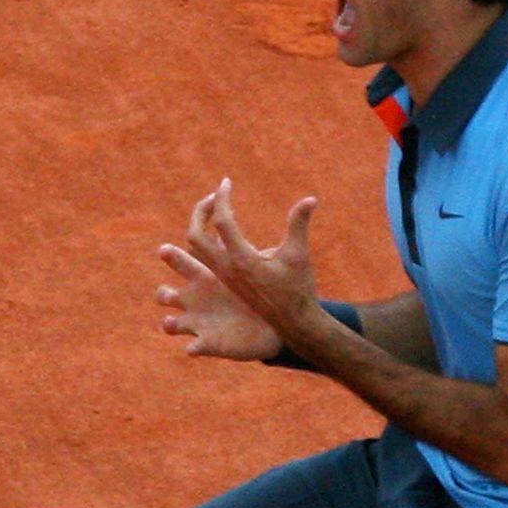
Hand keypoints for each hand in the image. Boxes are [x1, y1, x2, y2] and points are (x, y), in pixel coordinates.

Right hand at [156, 241, 282, 360]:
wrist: (270, 326)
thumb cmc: (257, 293)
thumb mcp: (250, 266)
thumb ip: (243, 246)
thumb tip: (248, 217)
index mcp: (204, 278)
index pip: (180, 263)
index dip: (170, 254)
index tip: (165, 248)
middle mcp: (194, 300)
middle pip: (166, 293)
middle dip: (163, 294)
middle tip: (166, 279)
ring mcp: (198, 323)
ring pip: (171, 323)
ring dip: (169, 322)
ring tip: (171, 321)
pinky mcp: (208, 345)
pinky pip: (193, 349)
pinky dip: (192, 348)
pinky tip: (194, 347)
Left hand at [178, 178, 323, 337]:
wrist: (293, 324)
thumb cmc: (298, 290)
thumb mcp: (299, 255)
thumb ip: (299, 224)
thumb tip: (311, 199)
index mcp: (242, 259)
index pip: (222, 221)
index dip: (222, 198)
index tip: (226, 182)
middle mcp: (227, 268)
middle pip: (195, 235)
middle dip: (201, 211)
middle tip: (215, 195)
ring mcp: (224, 277)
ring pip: (196, 248)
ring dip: (199, 225)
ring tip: (213, 209)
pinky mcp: (227, 281)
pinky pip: (205, 258)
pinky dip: (206, 239)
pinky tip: (219, 231)